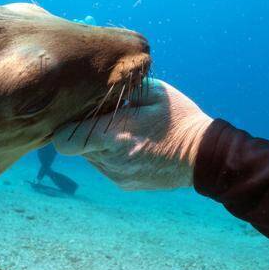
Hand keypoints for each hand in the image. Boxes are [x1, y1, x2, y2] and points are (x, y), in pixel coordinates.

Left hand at [53, 79, 211, 189]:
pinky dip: (110, 155)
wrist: (204, 156)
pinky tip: (132, 144)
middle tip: (103, 116)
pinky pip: (104, 166)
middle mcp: (110, 160)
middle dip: (83, 131)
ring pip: (89, 157)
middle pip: (75, 147)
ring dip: (97, 143)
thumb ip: (119, 89)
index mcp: (113, 135)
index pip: (64, 140)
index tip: (76, 114)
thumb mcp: (152, 91)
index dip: (64, 127)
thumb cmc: (179, 119)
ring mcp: (116, 175)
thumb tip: (95, 86)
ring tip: (122, 129)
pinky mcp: (124, 183)